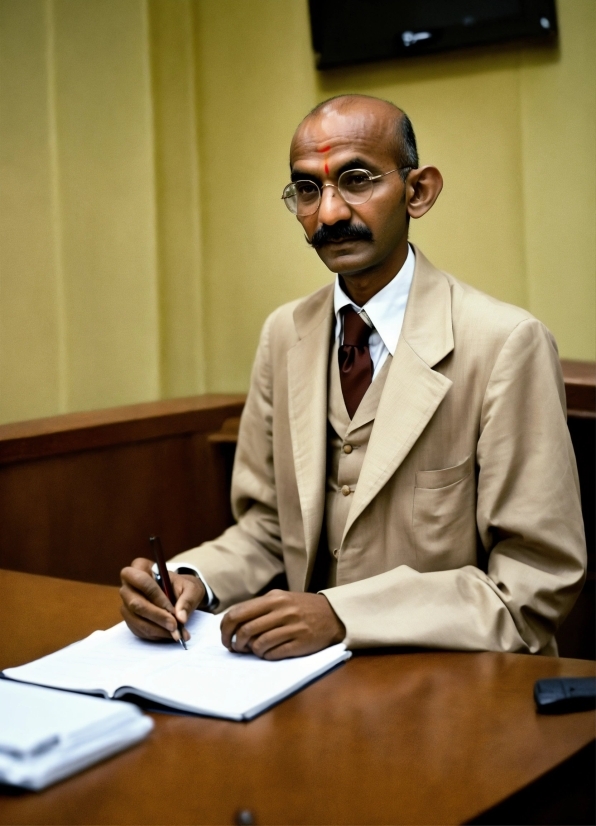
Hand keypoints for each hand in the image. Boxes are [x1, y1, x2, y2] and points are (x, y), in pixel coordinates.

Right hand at [119, 557, 204, 642]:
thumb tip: (180, 617)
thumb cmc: (184, 588)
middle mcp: (128, 586)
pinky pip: (138, 629)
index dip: (156, 597)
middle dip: (157, 616)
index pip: (141, 580)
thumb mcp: (192, 588)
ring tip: (176, 633)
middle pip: (135, 603)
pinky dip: (155, 634)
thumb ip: (188, 600)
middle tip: (175, 626)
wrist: (179, 597)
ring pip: (136, 619)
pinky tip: (169, 634)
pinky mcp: (130, 619)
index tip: (173, 610)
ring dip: (157, 629)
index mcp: (141, 568)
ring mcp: (126, 604)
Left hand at [220, 590, 345, 659]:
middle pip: (245, 630)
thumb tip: (233, 623)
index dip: (225, 628)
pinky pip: (274, 653)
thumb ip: (259, 608)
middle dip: (236, 643)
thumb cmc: (302, 608)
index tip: (225, 637)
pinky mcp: (300, 643)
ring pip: (259, 644)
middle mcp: (282, 610)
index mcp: (273, 598)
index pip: (238, 613)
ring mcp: (292, 627)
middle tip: (236, 648)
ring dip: (252, 651)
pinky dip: (267, 656)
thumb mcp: (281, 600)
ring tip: (255, 650)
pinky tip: (269, 653)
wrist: (333, 615)